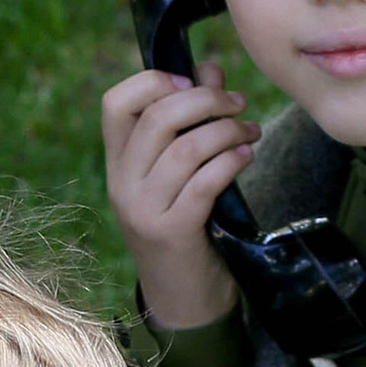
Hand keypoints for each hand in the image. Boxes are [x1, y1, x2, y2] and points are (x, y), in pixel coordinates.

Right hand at [101, 65, 255, 330]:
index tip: (192, 84)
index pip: (115, 102)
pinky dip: (230, 161)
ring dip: (227, 131)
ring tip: (250, 132)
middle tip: (237, 103)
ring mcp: (144, 209)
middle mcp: (122, 184)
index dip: (153, 81)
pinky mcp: (172, 231)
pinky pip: (204, 181)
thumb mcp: (180, 173)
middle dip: (205, 100)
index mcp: (117, 164)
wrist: (183, 300)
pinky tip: (246, 155)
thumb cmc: (186, 228)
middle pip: (156, 118)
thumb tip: (210, 66)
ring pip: (186, 147)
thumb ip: (191, 119)